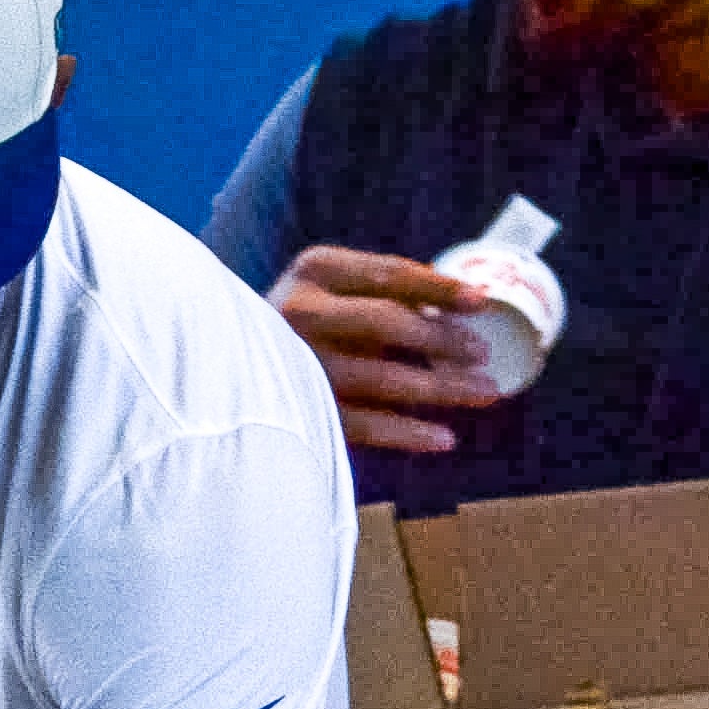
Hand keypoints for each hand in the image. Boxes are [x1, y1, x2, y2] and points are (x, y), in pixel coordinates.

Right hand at [271, 245, 507, 458]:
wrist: (223, 362)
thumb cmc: (300, 323)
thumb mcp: (331, 290)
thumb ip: (383, 293)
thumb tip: (463, 304)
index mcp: (315, 270)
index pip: (390, 274)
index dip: (441, 287)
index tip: (482, 299)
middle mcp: (301, 310)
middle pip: (390, 323)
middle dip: (445, 340)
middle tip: (484, 354)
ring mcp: (298, 363)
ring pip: (384, 378)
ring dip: (442, 388)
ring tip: (485, 393)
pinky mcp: (299, 409)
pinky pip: (366, 425)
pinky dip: (409, 433)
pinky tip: (444, 438)